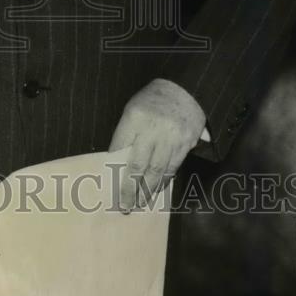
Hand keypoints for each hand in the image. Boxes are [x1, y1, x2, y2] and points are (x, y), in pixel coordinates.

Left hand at [108, 77, 205, 211]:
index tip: (109, 185)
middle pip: (138, 165)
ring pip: (157, 171)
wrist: (186, 89)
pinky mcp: (186, 144)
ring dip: (147, 190)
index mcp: (135, 117)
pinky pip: (172, 167)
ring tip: (139, 203)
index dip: (114, 169)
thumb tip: (117, 160)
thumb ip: (126, 132)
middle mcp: (153, 129)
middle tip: (124, 206)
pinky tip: (156, 190)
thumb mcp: (133, 108)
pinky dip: (163, 181)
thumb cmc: (153, 100)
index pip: (120, 148)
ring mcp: (171, 137)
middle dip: (130, 189)